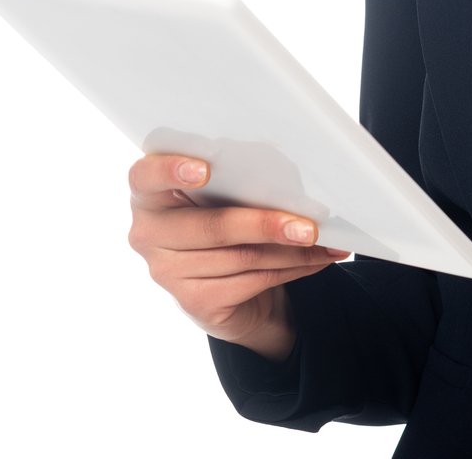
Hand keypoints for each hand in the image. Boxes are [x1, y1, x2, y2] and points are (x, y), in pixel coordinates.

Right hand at [127, 152, 350, 360]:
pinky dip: (291, 269)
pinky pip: (252, 281)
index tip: (206, 168)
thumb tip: (286, 184)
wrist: (223, 281)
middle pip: (213, 226)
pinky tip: (316, 259)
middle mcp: (148, 234)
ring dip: (292, 250)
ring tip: (326, 242)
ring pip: (242, 257)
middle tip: (309, 225)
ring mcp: (166, 273)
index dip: (171, 170)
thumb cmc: (222, 215)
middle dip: (267, 224)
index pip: (145, 176)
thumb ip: (232, 181)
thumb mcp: (220, 192)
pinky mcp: (194, 302)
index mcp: (149, 194)